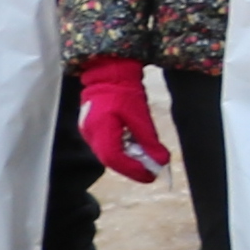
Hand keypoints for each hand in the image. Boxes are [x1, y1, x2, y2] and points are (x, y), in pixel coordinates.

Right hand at [77, 58, 174, 187]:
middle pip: (110, 160)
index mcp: (100, 128)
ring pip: (108, 154)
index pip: (114, 158)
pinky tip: (135, 148)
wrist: (108, 73)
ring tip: (146, 161)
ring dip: (127, 160)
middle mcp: (90, 134)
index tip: (151, 176)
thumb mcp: (141, 115)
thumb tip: (161, 161)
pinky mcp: (91, 129)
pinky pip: (106, 146)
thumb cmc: (125, 91)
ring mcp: (88, 132)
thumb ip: (149, 140)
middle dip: (132, 168)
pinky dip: (122, 151)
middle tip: (151, 172)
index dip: (133, 170)